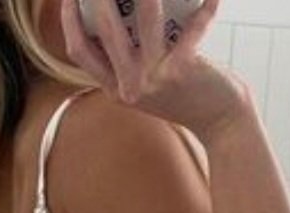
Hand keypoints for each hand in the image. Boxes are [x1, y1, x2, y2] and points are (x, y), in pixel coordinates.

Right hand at [60, 0, 253, 141]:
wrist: (220, 124)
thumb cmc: (186, 97)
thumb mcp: (146, 86)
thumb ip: (127, 61)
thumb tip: (113, 13)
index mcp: (116, 88)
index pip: (79, 50)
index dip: (69, 18)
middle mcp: (131, 85)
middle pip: (105, 27)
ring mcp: (155, 78)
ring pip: (145, 16)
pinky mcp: (182, 69)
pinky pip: (193, 26)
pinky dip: (205, 7)